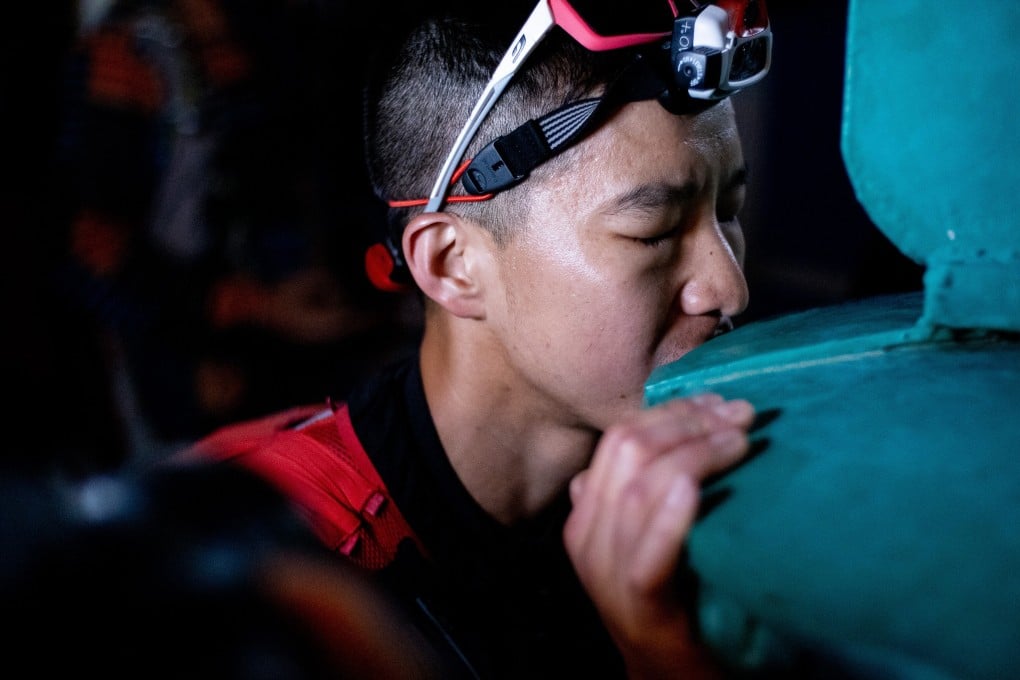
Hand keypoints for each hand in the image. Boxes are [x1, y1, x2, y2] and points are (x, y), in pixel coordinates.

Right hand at [563, 394, 754, 678]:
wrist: (667, 677)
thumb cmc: (670, 597)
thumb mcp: (646, 534)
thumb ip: (639, 491)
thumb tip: (662, 431)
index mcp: (588, 514)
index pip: (620, 438)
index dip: (671, 410)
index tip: (720, 400)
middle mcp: (588, 537)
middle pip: (627, 451)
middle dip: (687, 423)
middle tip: (742, 415)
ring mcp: (607, 575)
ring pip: (638, 490)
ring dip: (694, 455)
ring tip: (740, 441)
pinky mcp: (639, 608)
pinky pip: (646, 556)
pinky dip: (670, 517)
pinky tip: (696, 489)